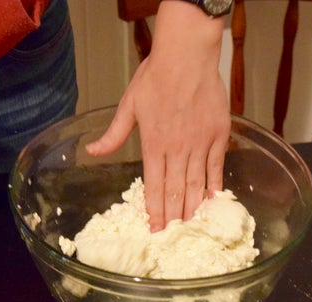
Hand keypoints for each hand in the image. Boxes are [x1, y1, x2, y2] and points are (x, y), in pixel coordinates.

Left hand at [86, 1, 230, 230]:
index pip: (154, 186)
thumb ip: (114, 134)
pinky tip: (211, 202)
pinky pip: (217, 167)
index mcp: (154, 144)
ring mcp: (200, 143)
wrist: (187, 55)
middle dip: (172, 217)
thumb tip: (92, 152)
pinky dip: (213, 186)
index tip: (154, 230)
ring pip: (196, 184)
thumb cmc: (155, 77)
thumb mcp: (128, 105)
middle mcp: (178, 149)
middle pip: (176, 191)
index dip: (154, 211)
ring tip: (189, 227)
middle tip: (171, 237)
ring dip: (192, 208)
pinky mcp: (219, 136)